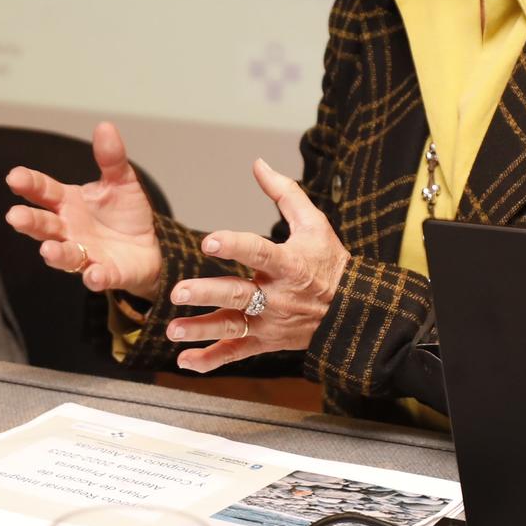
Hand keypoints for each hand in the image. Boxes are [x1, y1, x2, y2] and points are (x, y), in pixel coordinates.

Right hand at [3, 121, 164, 298]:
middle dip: (29, 221)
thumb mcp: (121, 180)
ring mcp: (84, 253)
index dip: (29, 184)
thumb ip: (111, 158)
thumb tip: (105, 126)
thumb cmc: (124, 213)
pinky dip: (94, 277)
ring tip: (47, 250)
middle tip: (14, 216)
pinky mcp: (104, 273)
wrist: (146, 247)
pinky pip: (96, 276)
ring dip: (55, 254)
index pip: (43, 191)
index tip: (14, 177)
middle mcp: (68, 229)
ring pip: (64, 255)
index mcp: (67, 202)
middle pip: (44, 225)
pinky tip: (94, 275)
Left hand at [163, 157, 349, 372]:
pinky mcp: (266, 342)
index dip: (234, 245)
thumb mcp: (314, 224)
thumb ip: (284, 193)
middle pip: (238, 294)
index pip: (259, 252)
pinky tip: (184, 361)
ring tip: (173, 330)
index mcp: (289, 265)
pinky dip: (211, 361)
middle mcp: (278, 297)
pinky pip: (236, 353)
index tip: (209, 241)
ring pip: (232, 328)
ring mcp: (270, 323)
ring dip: (201, 330)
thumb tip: (258, 164)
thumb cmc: (329, 262)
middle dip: (207, 294)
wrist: (352, 311)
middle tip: (178, 291)